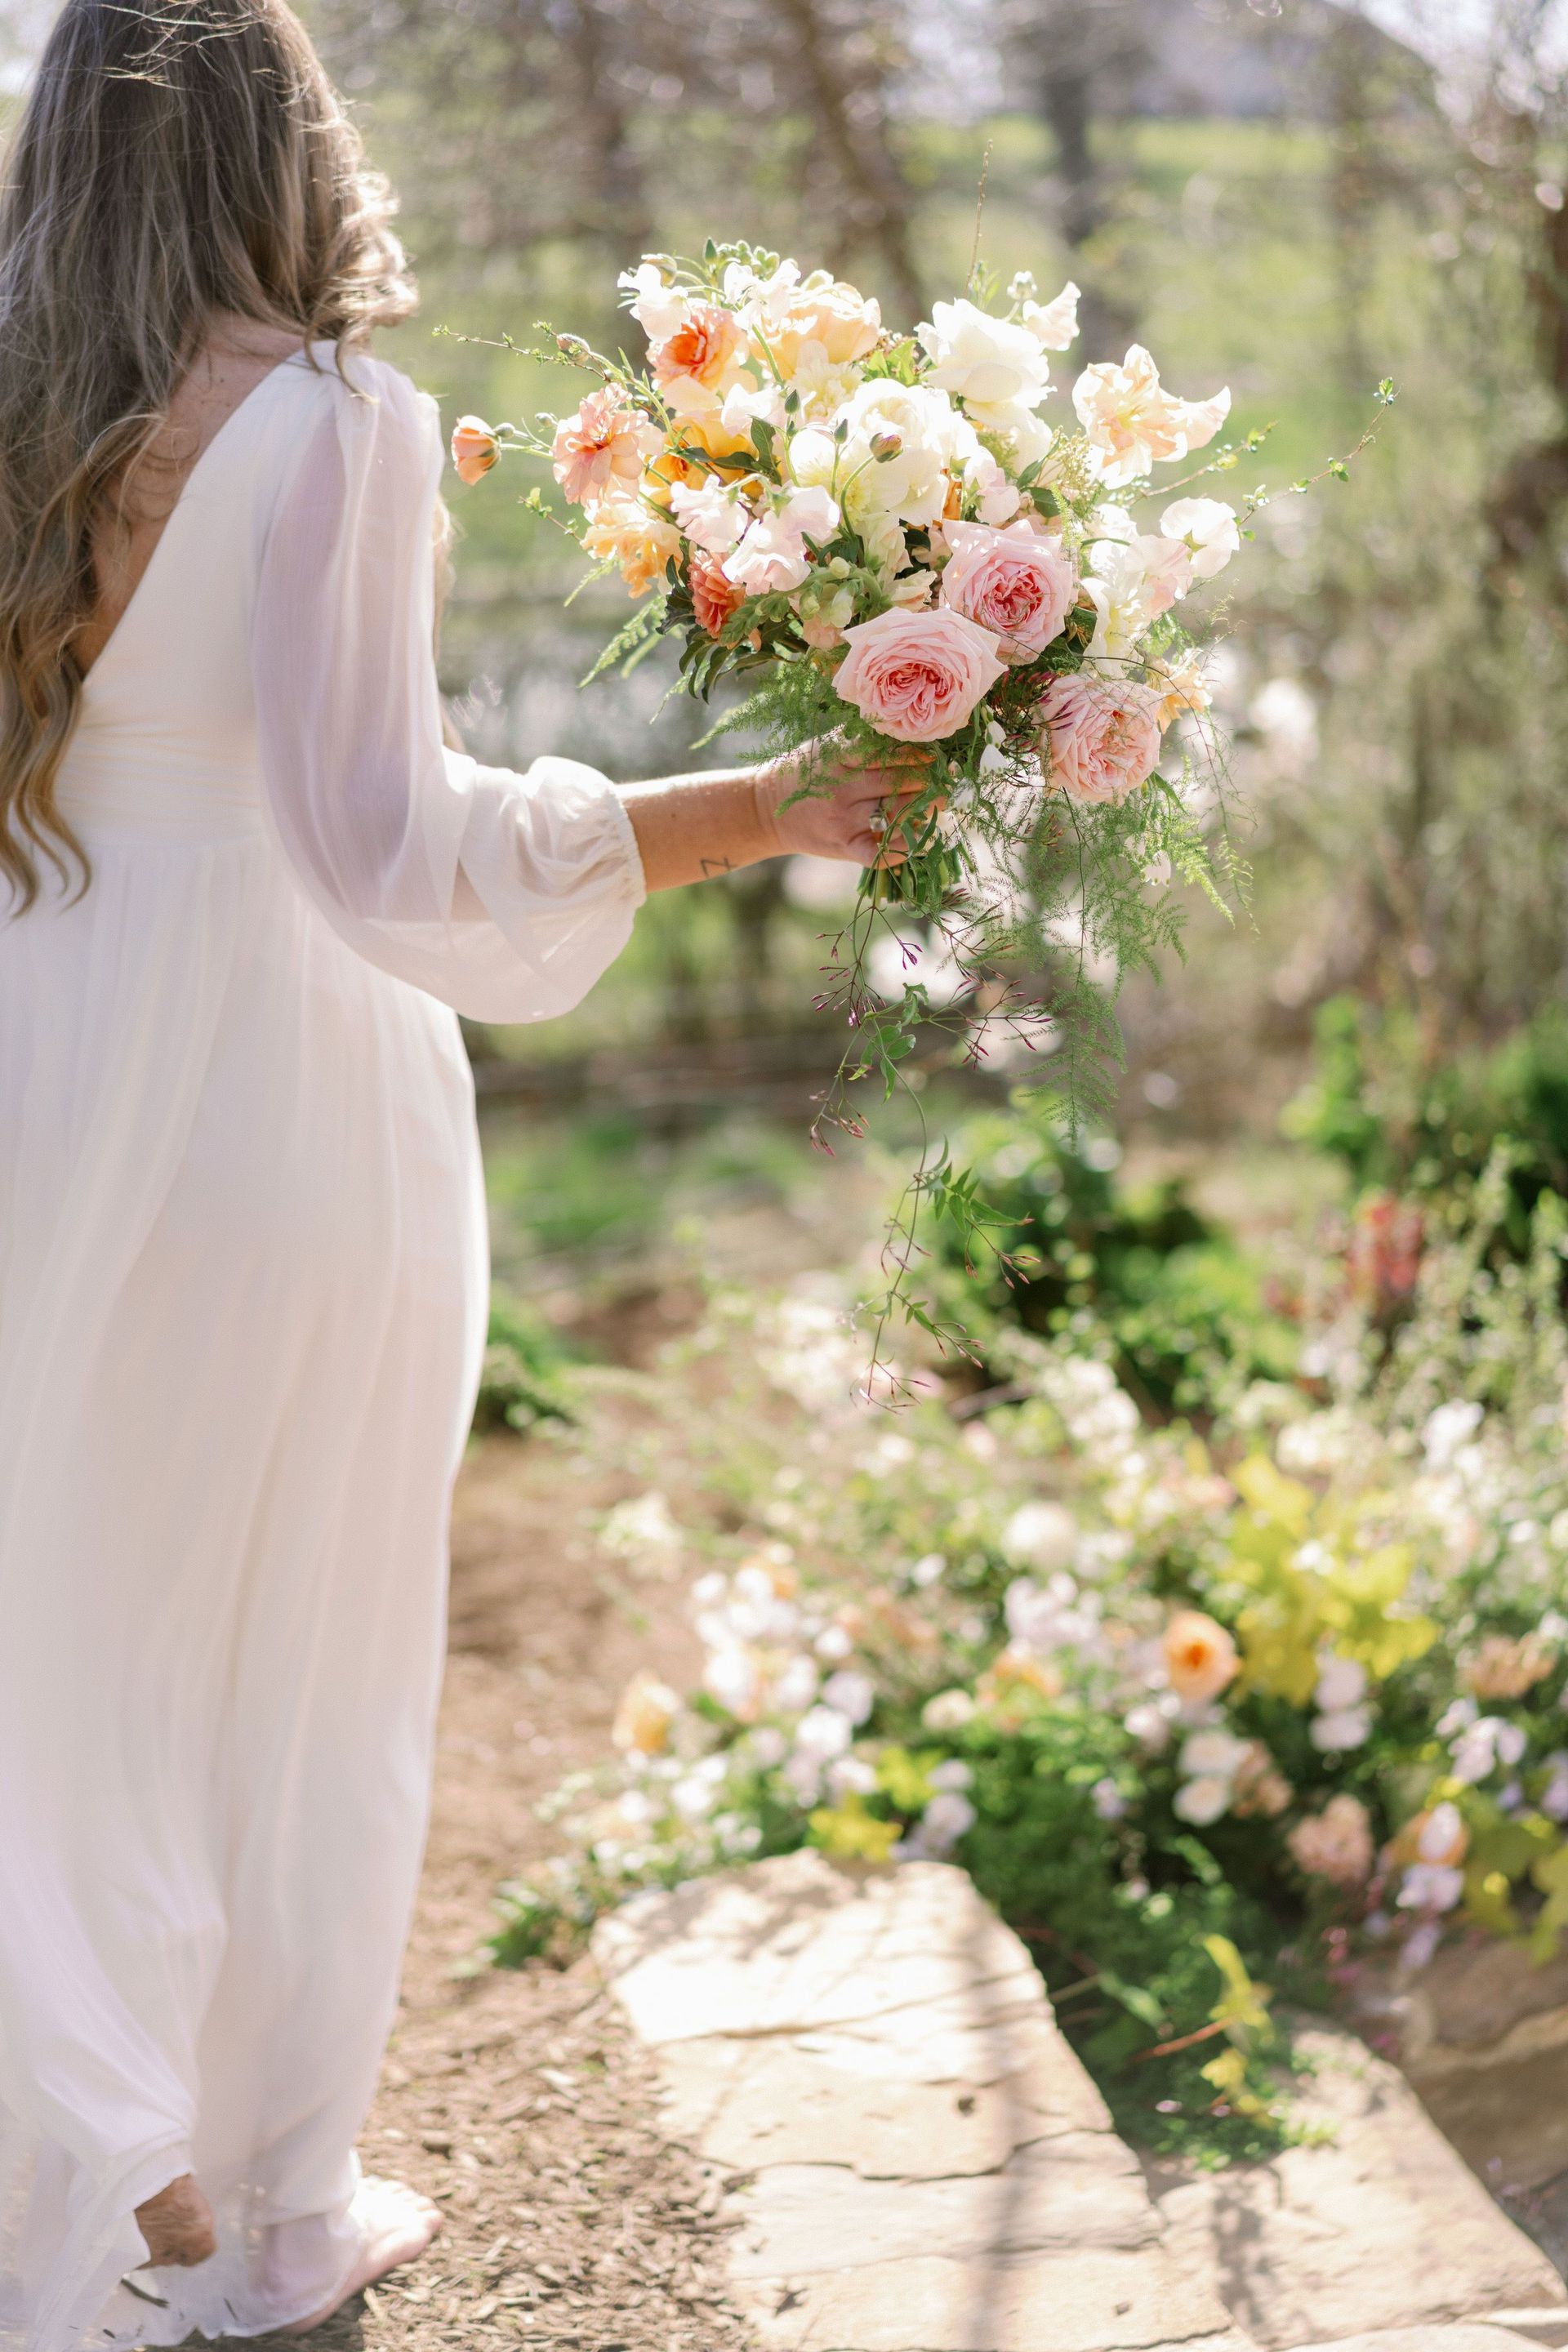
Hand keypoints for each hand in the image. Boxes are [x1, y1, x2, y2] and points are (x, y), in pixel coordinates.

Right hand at [756, 742, 938, 867]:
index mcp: (836, 758)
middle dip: (927, 779)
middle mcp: (840, 789)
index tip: (933, 752)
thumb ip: (857, 740)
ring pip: (893, 813)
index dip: (914, 751)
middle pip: (894, 782)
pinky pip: (877, 853)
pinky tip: (920, 843)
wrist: (765, 810)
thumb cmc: (802, 772)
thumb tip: (904, 729)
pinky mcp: (843, 846)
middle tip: (946, 777)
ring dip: (924, 809)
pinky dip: (901, 850)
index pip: (883, 751)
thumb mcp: (823, 747)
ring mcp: (842, 820)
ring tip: (941, 802)